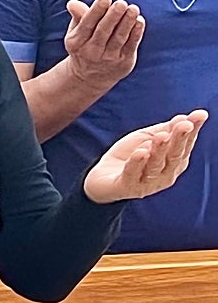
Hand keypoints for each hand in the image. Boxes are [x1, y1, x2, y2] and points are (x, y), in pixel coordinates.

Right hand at [64, 0, 144, 92]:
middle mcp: (91, 52)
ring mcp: (108, 58)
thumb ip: (78, 16)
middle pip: (103, 32)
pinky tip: (139, 21)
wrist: (90, 77)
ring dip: (127, 23)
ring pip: (119, 38)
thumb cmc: (84, 45)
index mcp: (76, 42)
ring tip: (133, 9)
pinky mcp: (124, 63)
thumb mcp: (76, 32)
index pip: (87, 24)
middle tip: (121, 3)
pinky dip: (136, 33)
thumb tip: (72, 3)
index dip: (96, 11)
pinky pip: (131, 46)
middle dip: (113, 16)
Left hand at [84, 109, 207, 203]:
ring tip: (161, 136)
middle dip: (179, 140)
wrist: (103, 177)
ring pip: (154, 165)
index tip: (199, 115)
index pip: (185, 145)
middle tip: (184, 125)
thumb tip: (186, 117)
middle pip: (173, 156)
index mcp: (173, 162)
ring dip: (159, 150)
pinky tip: (140, 152)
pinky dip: (137, 163)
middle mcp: (164, 174)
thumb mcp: (148, 138)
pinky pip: (132, 174)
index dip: (192, 131)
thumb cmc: (131, 155)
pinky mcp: (127, 186)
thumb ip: (166, 130)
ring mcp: (147, 183)